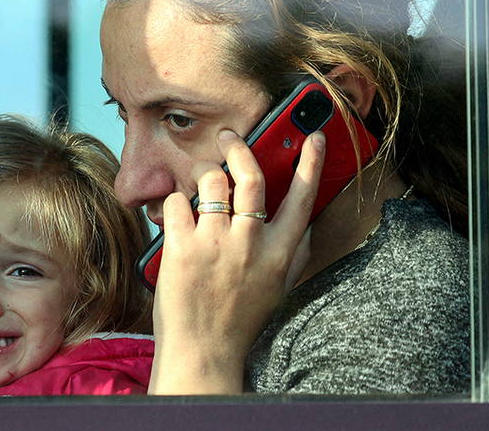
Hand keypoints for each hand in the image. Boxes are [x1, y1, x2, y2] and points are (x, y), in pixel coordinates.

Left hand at [148, 129, 324, 394]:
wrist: (203, 352)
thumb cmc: (239, 320)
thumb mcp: (278, 288)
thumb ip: (294, 255)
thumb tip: (306, 225)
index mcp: (278, 253)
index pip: (302, 198)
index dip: (310, 164)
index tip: (313, 137)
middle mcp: (250, 243)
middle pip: (250, 175)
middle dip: (238, 146)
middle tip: (228, 137)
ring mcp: (214, 243)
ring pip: (211, 180)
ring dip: (202, 172)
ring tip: (198, 181)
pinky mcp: (181, 246)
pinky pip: (178, 201)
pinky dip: (175, 203)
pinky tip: (177, 217)